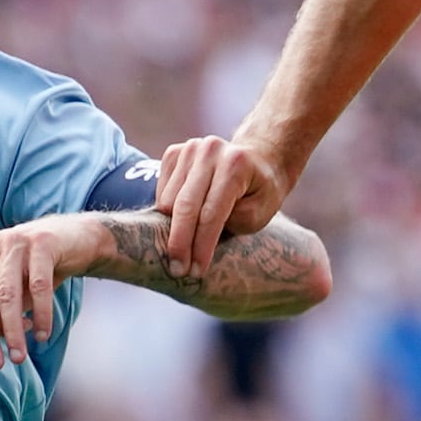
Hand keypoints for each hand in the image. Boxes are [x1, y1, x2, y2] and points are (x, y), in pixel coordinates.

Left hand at [0, 213, 95, 368]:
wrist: (75, 240)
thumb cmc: (34, 271)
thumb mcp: (6, 293)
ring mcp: (15, 240)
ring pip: (8, 294)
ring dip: (13, 330)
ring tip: (20, 357)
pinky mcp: (42, 242)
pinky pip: (39, 286)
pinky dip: (40, 314)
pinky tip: (43, 335)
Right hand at [154, 132, 289, 269]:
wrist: (257, 160)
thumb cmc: (260, 193)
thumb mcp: (259, 215)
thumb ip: (232, 223)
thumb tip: (197, 236)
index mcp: (236, 164)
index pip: (211, 213)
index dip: (202, 246)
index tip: (196, 272)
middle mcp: (210, 151)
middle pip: (184, 206)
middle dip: (180, 243)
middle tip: (177, 270)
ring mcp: (189, 148)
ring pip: (167, 202)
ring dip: (174, 229)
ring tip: (187, 246)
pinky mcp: (173, 152)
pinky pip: (161, 192)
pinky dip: (167, 213)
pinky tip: (183, 220)